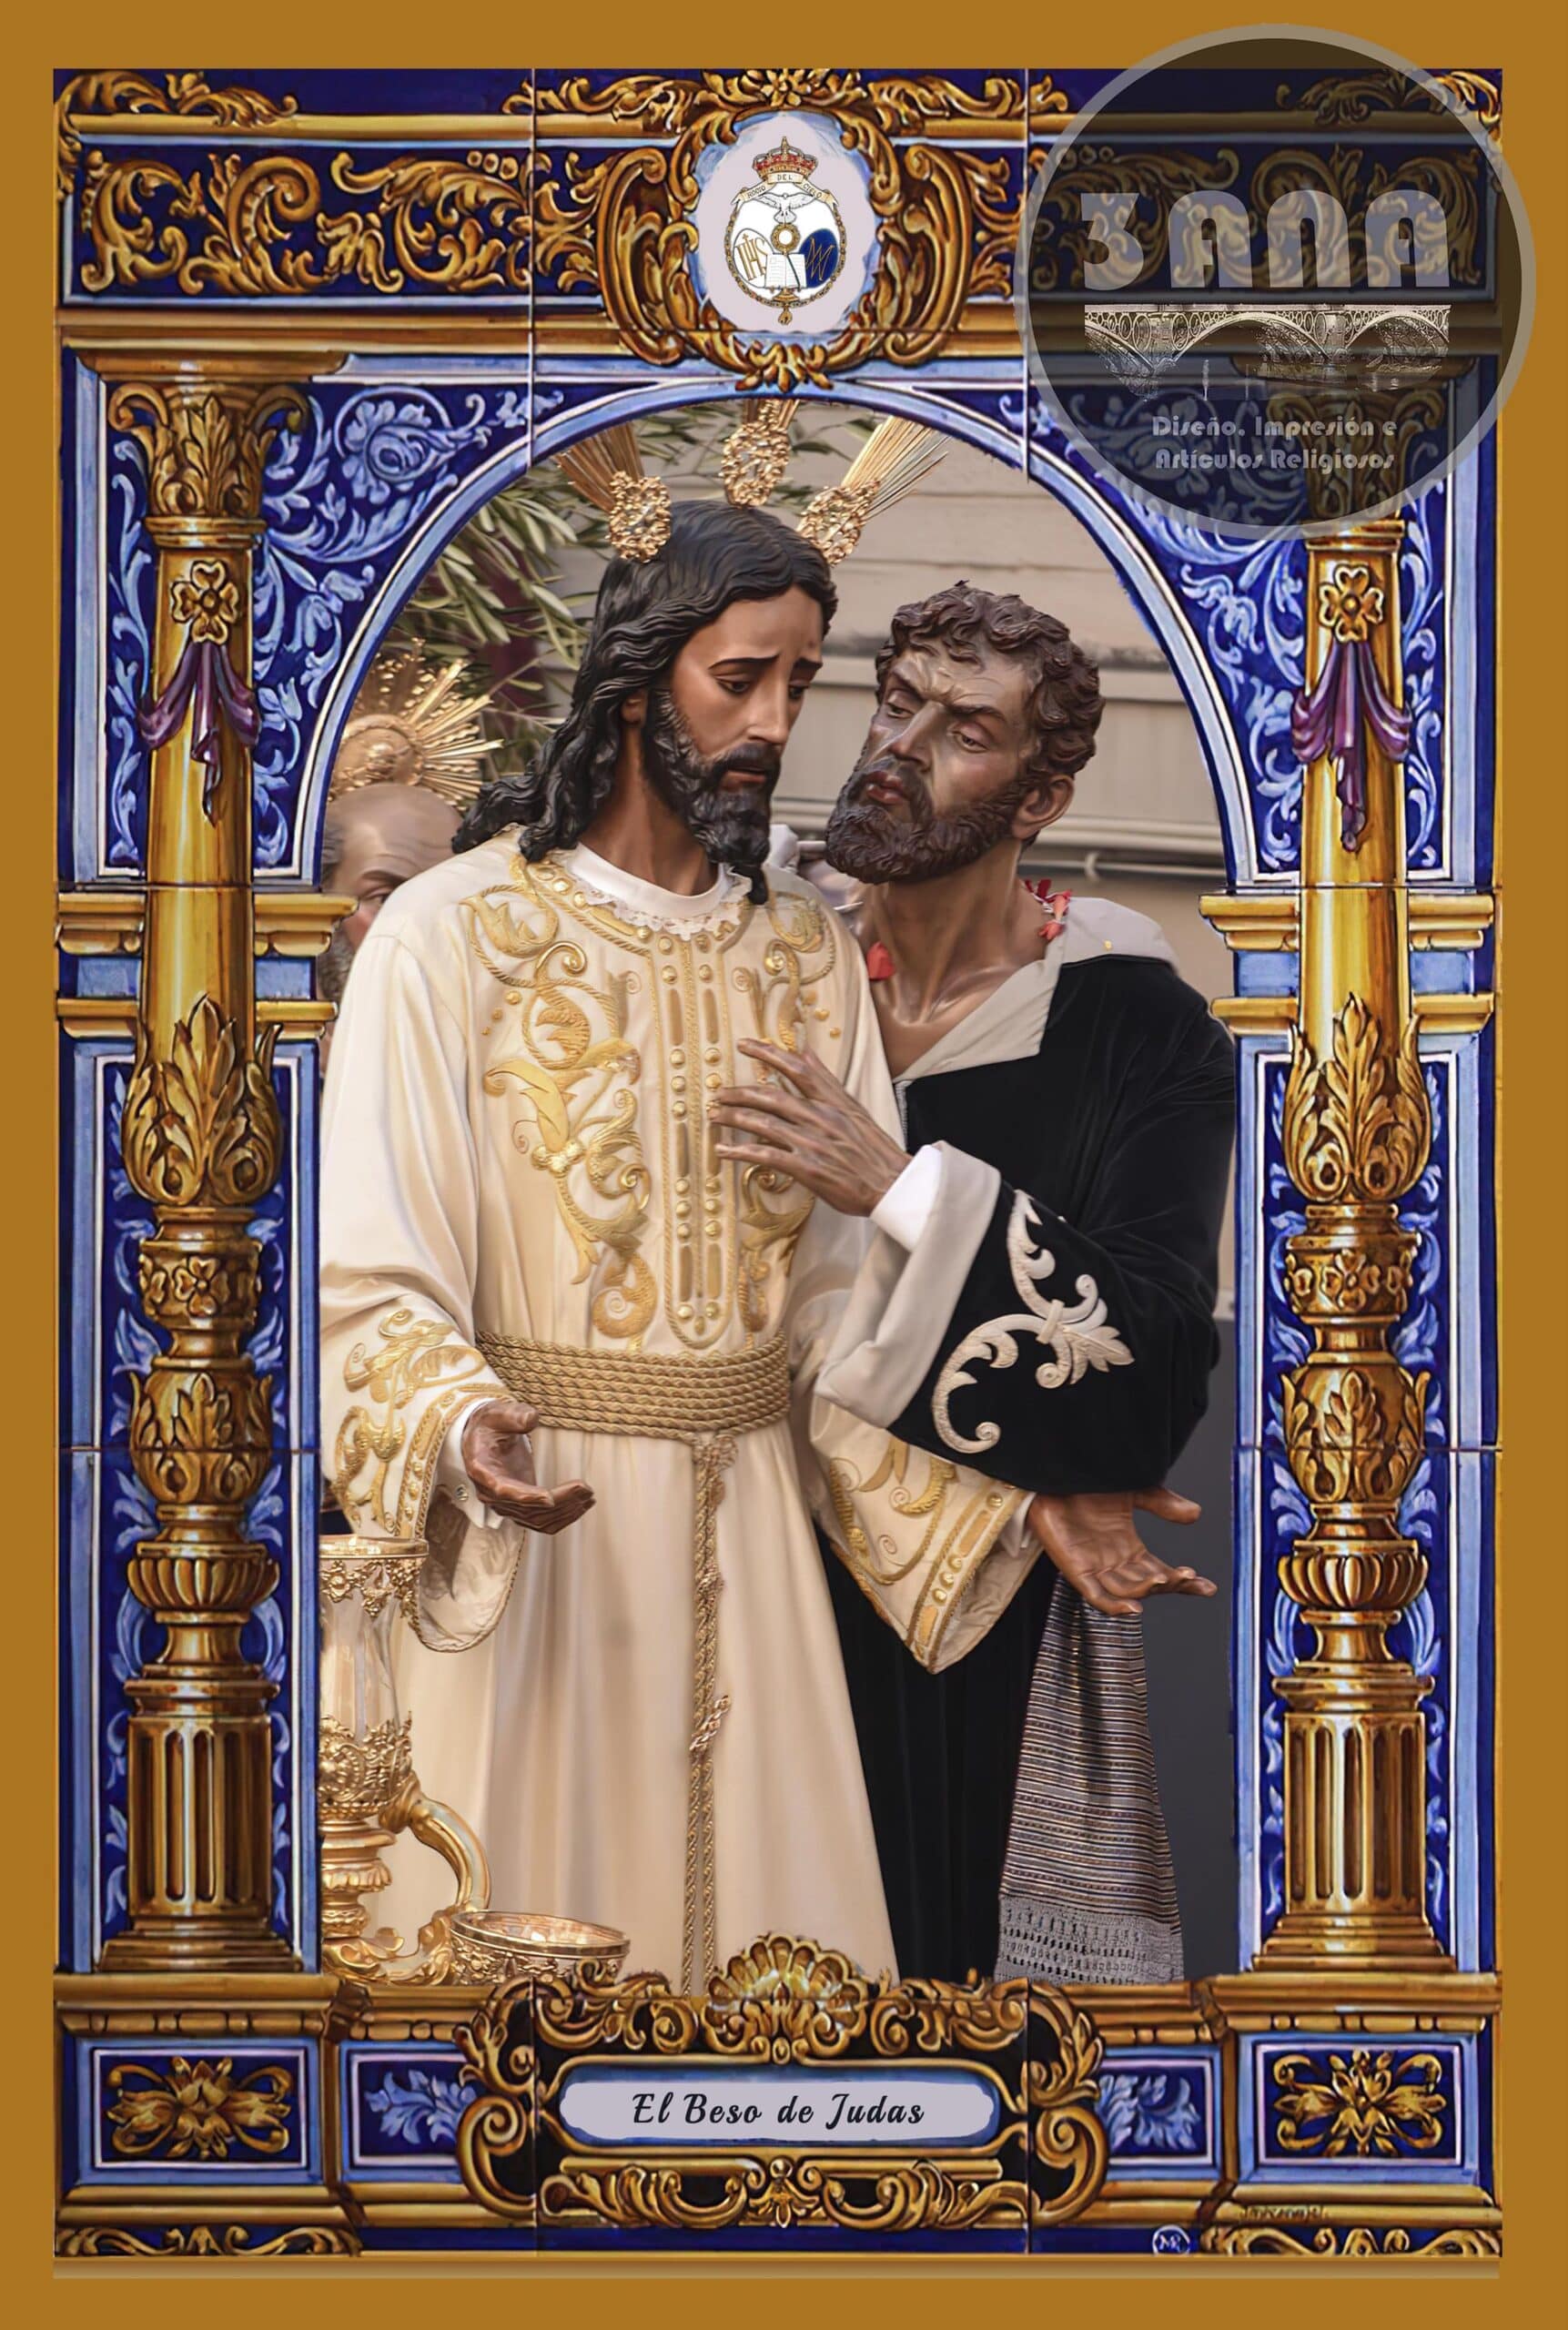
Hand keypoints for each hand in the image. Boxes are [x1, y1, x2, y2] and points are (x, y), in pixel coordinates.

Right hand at [461, 1399, 594, 1535]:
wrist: (483, 1437)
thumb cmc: (490, 1424)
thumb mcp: (498, 1413)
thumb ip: (514, 1415)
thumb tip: (531, 1419)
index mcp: (482, 1471)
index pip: (503, 1490)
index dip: (527, 1496)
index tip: (550, 1497)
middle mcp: (491, 1494)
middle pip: (526, 1508)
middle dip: (559, 1501)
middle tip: (585, 1489)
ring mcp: (505, 1504)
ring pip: (537, 1519)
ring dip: (565, 1511)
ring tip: (589, 1496)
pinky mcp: (520, 1506)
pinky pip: (541, 1521)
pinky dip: (562, 1517)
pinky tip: (582, 1505)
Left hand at [711, 1039, 909, 1215]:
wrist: (894, 1186)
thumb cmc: (875, 1153)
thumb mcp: (856, 1110)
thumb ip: (828, 1083)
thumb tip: (807, 1052)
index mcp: (834, 1103)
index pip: (798, 1068)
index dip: (769, 1053)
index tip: (746, 1045)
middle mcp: (821, 1118)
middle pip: (771, 1096)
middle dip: (740, 1092)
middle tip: (719, 1092)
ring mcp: (813, 1143)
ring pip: (764, 1123)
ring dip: (734, 1118)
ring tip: (715, 1116)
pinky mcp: (807, 1168)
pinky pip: (766, 1156)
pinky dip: (741, 1152)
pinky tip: (723, 1151)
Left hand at [1025, 1485, 1213, 1617]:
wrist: (1055, 1471)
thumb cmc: (1088, 1481)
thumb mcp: (1135, 1491)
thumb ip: (1163, 1503)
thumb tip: (1196, 1514)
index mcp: (1128, 1548)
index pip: (1161, 1572)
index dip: (1184, 1582)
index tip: (1207, 1587)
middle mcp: (1113, 1561)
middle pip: (1147, 1584)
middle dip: (1170, 1584)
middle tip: (1187, 1576)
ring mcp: (1094, 1566)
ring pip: (1126, 1591)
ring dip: (1147, 1590)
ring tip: (1166, 1579)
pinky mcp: (1073, 1568)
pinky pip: (1095, 1595)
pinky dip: (1113, 1606)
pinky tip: (1135, 1608)